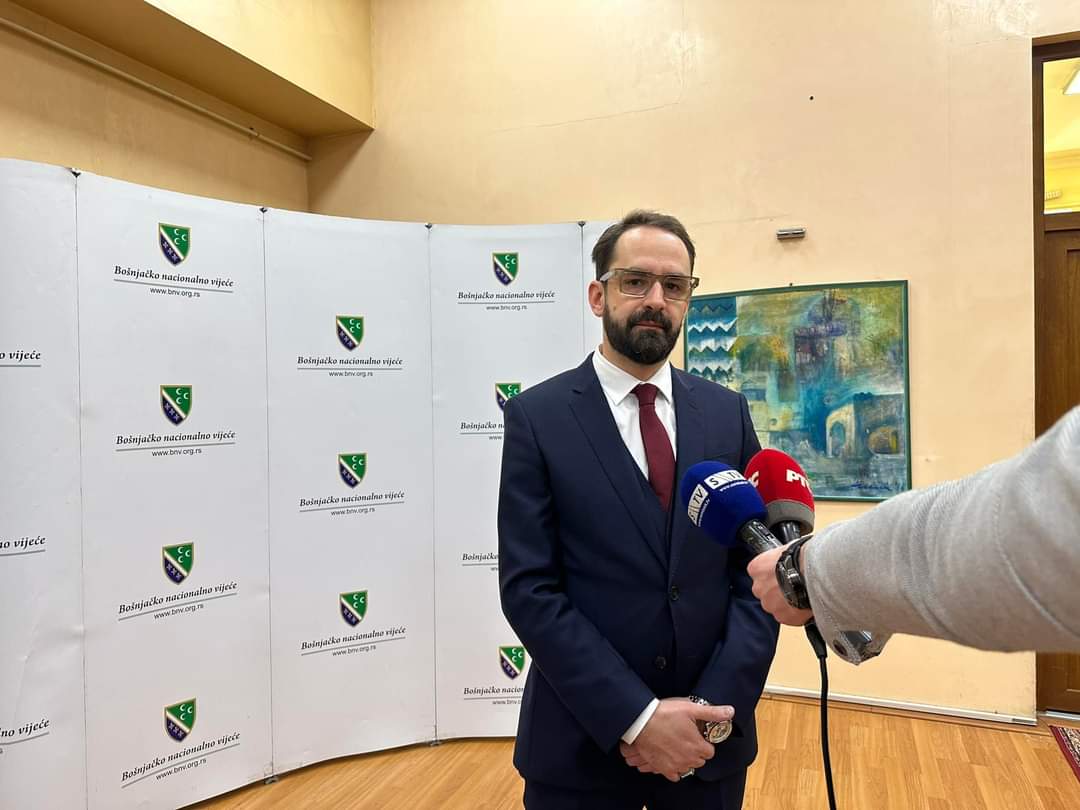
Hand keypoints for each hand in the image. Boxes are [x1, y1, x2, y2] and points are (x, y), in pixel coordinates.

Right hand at [618, 698, 733, 780]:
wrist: (641, 721)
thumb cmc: (665, 714)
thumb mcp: (691, 708)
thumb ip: (713, 712)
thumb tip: (730, 712)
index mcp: (697, 746)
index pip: (710, 752)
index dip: (704, 743)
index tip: (697, 736)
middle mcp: (688, 759)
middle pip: (700, 760)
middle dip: (696, 751)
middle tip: (686, 739)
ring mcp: (675, 765)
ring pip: (688, 767)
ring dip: (685, 759)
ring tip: (678, 746)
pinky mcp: (663, 768)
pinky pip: (674, 775)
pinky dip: (674, 768)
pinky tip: (671, 757)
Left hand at [747, 544, 814, 625]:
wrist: (816, 573)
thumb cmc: (803, 557)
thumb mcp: (785, 549)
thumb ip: (779, 559)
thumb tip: (786, 558)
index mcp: (757, 568)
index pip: (758, 574)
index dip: (771, 576)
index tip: (780, 576)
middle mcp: (759, 588)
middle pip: (766, 592)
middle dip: (777, 591)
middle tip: (793, 586)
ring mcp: (770, 604)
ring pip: (776, 606)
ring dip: (786, 603)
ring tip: (802, 595)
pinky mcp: (783, 617)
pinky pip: (788, 617)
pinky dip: (796, 613)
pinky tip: (806, 604)